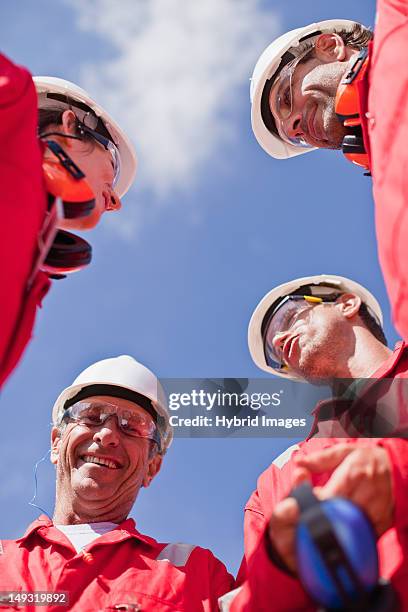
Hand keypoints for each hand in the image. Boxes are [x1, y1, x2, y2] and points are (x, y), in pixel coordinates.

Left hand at [267, 444, 393, 574]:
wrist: (397, 468)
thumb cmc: (368, 459)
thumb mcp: (344, 452)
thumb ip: (320, 459)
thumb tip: (298, 462)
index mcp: (353, 475)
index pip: (327, 497)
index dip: (314, 502)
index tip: (309, 500)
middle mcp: (366, 494)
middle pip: (337, 514)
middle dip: (323, 514)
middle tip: (316, 512)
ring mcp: (376, 511)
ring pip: (350, 527)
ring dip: (337, 525)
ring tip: (330, 518)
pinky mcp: (382, 523)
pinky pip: (364, 535)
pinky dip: (352, 534)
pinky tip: (345, 526)